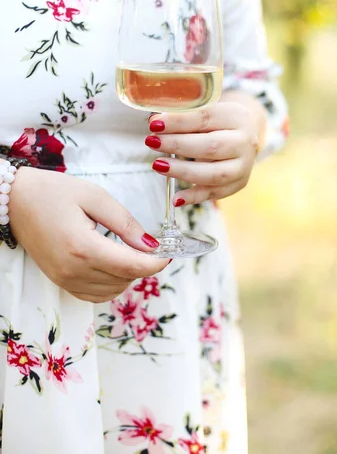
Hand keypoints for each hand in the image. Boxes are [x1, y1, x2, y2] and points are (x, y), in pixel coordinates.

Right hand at [9, 167, 167, 302]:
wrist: (16, 201)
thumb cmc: (54, 192)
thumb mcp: (94, 197)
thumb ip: (125, 222)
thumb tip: (151, 244)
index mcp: (82, 246)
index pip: (130, 267)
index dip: (155, 263)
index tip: (168, 254)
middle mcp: (72, 270)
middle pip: (124, 280)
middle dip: (142, 265)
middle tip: (147, 244)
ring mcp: (64, 279)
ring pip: (113, 291)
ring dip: (128, 275)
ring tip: (127, 250)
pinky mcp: (60, 282)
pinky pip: (95, 295)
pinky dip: (111, 284)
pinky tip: (112, 264)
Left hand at [145, 102, 260, 204]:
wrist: (243, 136)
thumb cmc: (217, 122)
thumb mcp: (206, 111)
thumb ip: (183, 115)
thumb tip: (155, 123)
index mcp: (236, 116)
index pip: (205, 117)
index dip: (178, 121)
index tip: (154, 124)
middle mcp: (245, 141)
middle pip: (211, 146)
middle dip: (178, 145)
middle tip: (152, 142)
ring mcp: (243, 166)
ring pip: (214, 173)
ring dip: (183, 171)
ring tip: (158, 165)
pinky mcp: (238, 184)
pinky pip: (214, 193)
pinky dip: (194, 197)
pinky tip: (176, 198)